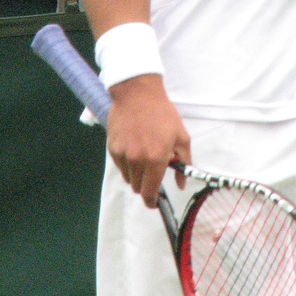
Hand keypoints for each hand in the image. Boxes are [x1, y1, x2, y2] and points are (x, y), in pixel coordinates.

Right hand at [105, 73, 190, 206]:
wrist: (138, 94)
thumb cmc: (162, 114)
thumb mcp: (181, 136)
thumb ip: (183, 162)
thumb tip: (181, 183)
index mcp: (156, 159)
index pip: (150, 192)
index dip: (152, 201)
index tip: (155, 202)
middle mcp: (137, 160)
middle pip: (137, 188)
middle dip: (146, 185)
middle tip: (152, 172)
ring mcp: (122, 154)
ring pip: (128, 178)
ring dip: (136, 174)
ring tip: (143, 155)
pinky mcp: (112, 148)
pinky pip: (120, 165)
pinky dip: (126, 163)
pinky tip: (133, 147)